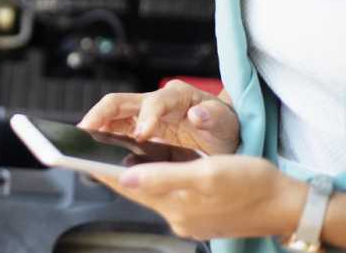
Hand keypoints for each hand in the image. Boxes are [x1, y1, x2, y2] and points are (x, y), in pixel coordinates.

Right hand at [79, 79, 239, 154]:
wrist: (222, 138)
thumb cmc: (223, 129)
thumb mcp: (226, 125)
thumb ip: (214, 118)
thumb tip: (198, 114)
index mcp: (177, 96)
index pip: (155, 101)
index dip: (146, 117)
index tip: (142, 137)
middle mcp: (155, 101)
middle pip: (118, 101)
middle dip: (99, 115)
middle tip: (84, 132)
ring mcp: (142, 114)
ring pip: (109, 114)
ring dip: (94, 126)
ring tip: (80, 142)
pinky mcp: (136, 128)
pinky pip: (112, 129)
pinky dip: (99, 137)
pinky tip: (91, 148)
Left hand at [94, 155, 306, 239]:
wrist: (288, 205)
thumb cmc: (252, 183)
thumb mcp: (206, 172)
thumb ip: (163, 176)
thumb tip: (125, 175)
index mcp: (175, 205)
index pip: (127, 186)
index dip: (102, 170)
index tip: (80, 156)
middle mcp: (177, 215)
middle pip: (137, 189)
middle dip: (116, 170)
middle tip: (95, 151)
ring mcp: (188, 218)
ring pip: (153, 192)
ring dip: (137, 175)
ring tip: (119, 155)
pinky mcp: (199, 216)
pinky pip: (170, 195)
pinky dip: (159, 180)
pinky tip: (157, 168)